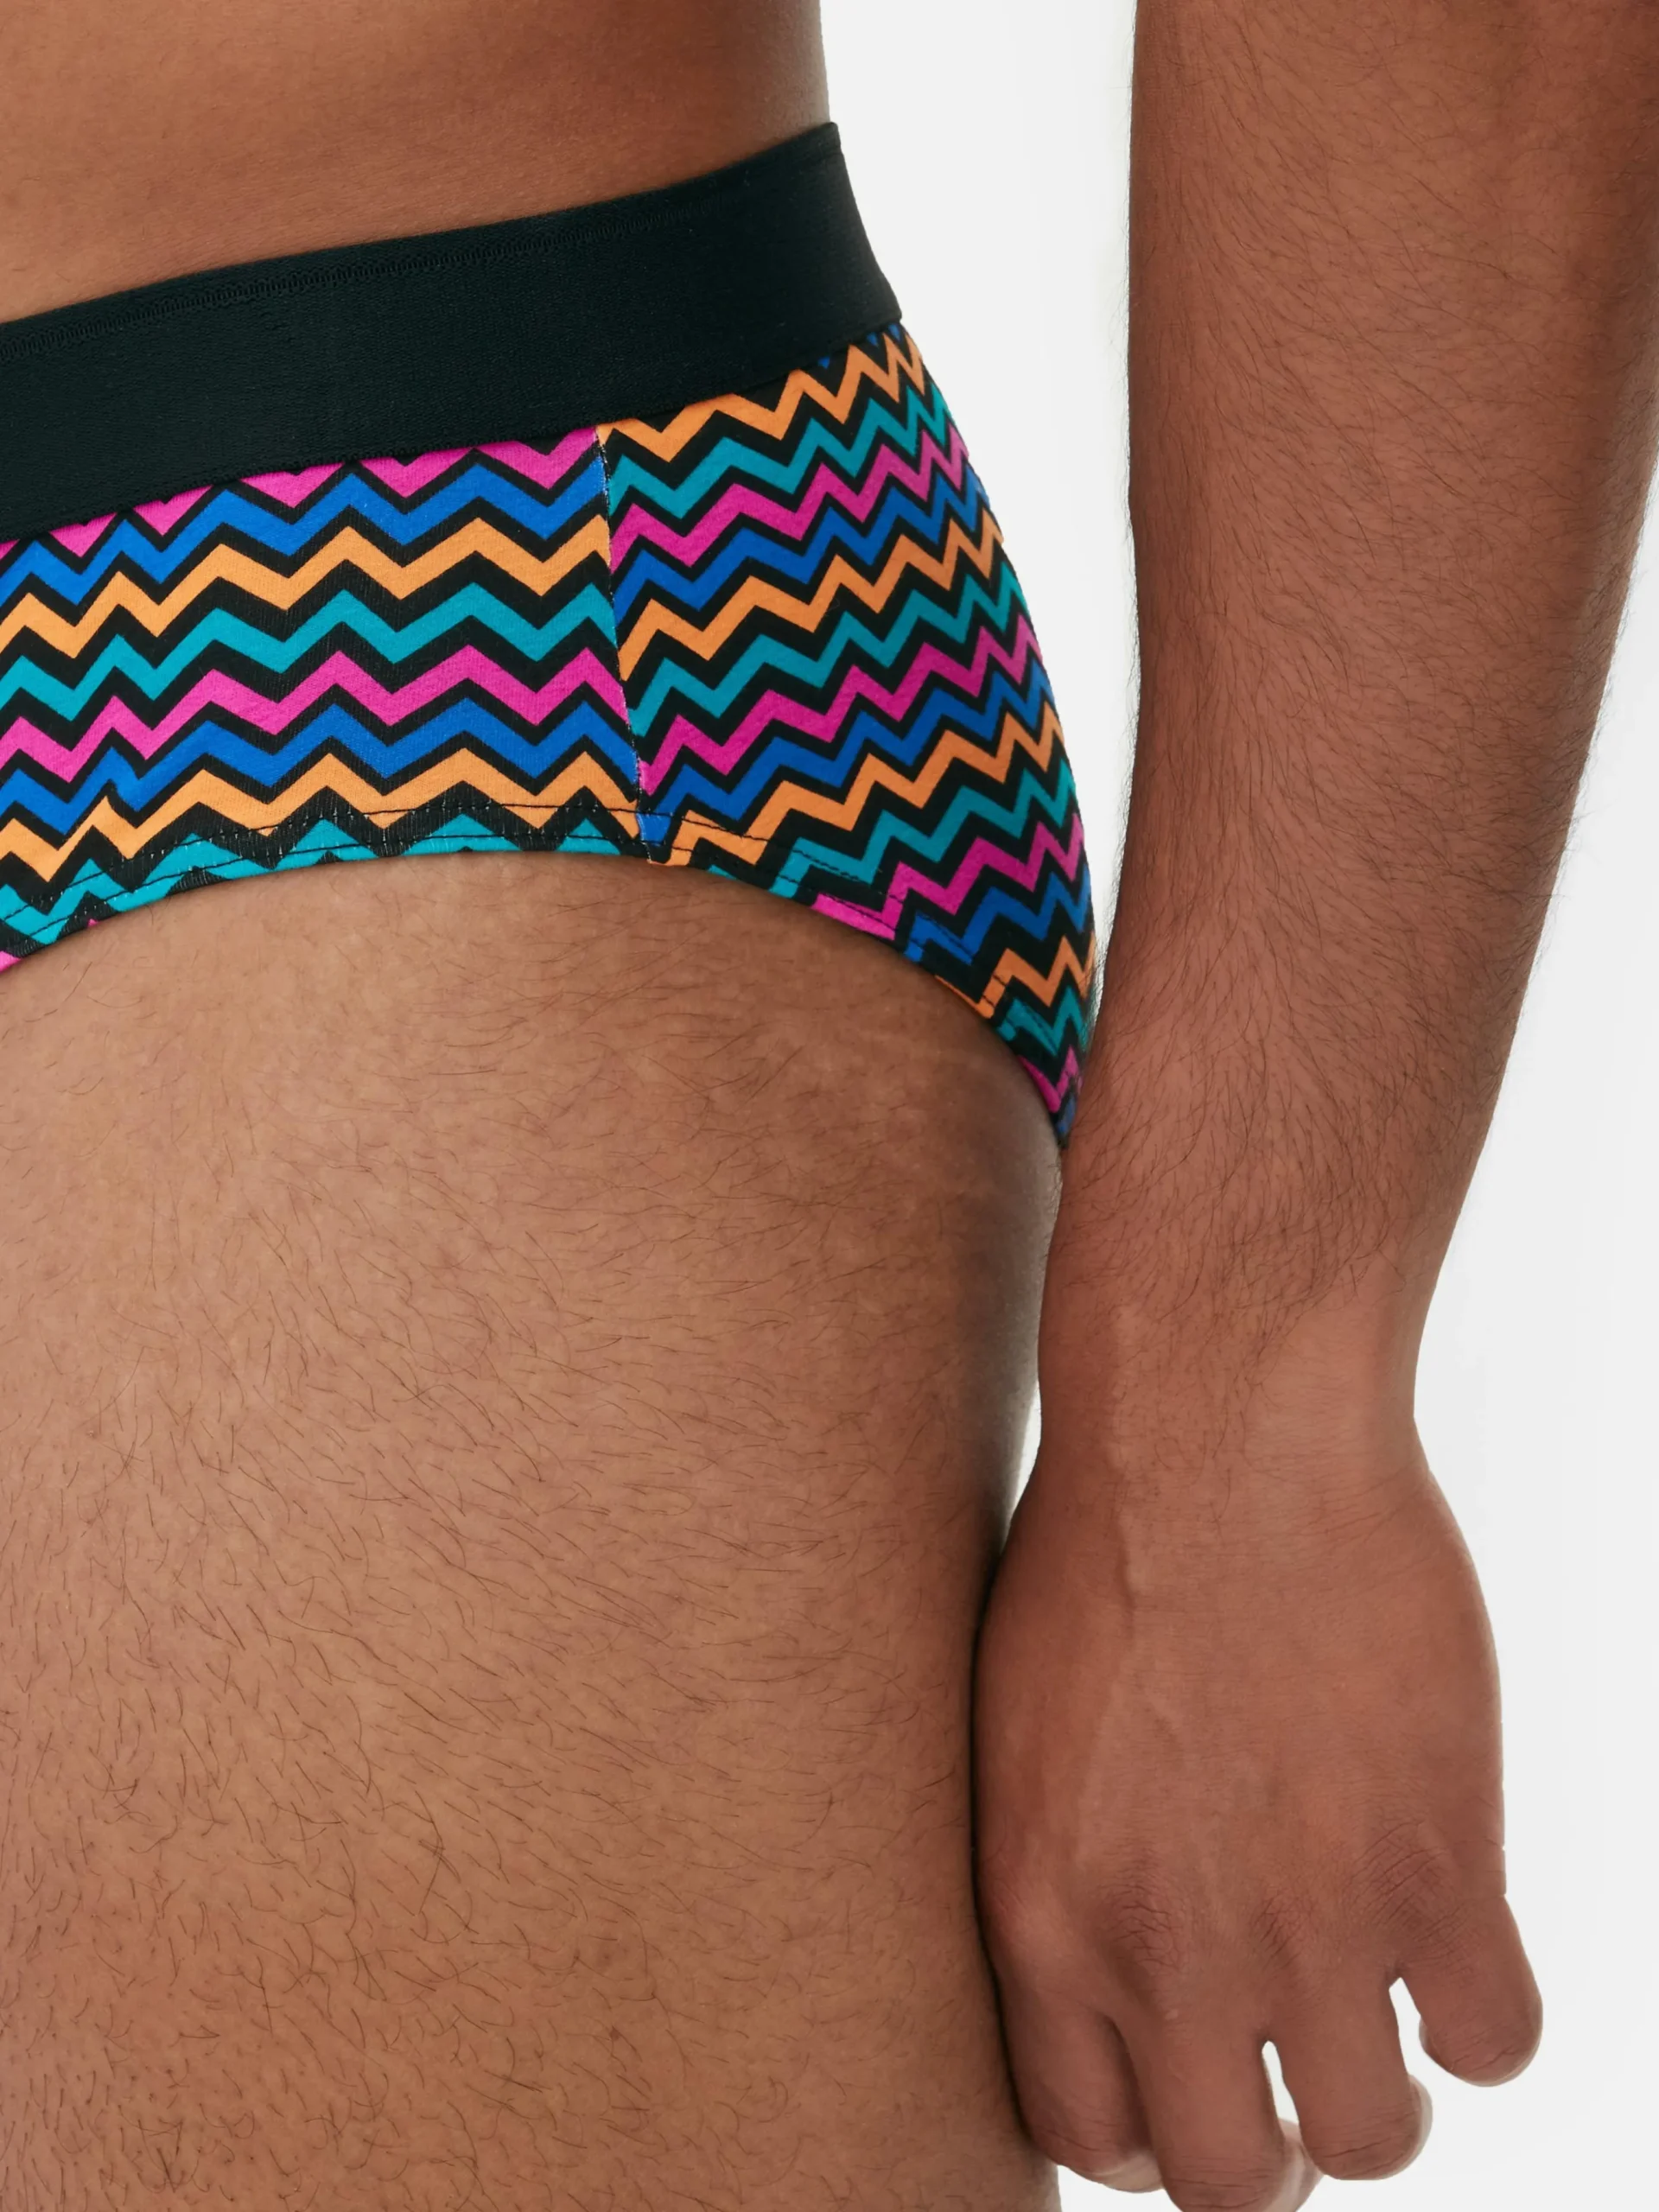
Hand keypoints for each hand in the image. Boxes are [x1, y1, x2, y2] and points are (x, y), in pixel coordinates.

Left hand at [972, 1400, 1541, 2207]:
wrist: (1215, 1432)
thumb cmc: (1106, 1544)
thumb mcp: (1024, 1730)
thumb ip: (1056, 1870)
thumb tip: (1102, 1955)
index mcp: (1044, 1916)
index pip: (1089, 2133)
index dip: (1152, 2125)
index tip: (1191, 2080)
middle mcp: (1165, 1952)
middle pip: (1227, 2179)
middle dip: (1266, 2147)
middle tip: (1292, 2074)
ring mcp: (1307, 1922)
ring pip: (1371, 2141)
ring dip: (1379, 2092)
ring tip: (1375, 2006)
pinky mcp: (1436, 1866)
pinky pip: (1494, 2042)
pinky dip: (1479, 2010)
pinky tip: (1452, 1931)